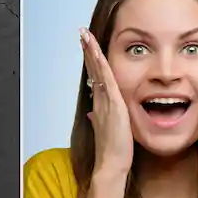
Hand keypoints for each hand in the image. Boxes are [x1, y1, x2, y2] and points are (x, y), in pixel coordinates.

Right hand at [80, 30, 133, 176]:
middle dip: (87, 51)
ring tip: (85, 35)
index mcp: (102, 104)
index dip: (91, 61)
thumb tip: (92, 114)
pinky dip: (101, 65)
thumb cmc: (114, 150)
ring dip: (91, 52)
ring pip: (97, 71)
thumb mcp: (107, 130)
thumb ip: (99, 120)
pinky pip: (106, 80)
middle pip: (93, 70)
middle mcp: (101, 100)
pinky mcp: (113, 104)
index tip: (87, 46)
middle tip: (82, 33)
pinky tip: (97, 53)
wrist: (112, 163)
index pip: (95, 77)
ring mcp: (105, 101)